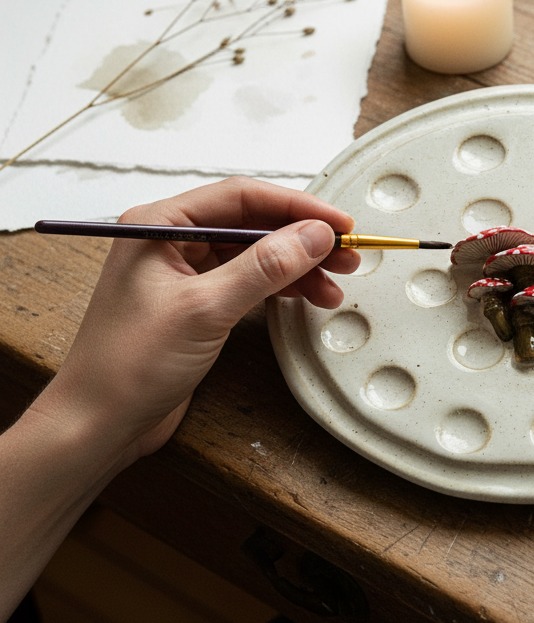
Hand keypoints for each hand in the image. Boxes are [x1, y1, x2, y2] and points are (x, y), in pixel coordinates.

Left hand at [37, 176, 358, 464]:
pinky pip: (249, 280)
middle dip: (302, 238)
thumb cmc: (128, 366)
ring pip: (256, 253)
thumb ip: (264, 267)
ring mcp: (185, 272)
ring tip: (335, 284)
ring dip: (298, 266)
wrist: (98, 426)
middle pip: (253, 223)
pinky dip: (281, 287)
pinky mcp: (197, 302)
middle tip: (346, 255)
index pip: (241, 196)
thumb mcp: (205, 309)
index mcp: (160, 224)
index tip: (338, 224)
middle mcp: (171, 241)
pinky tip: (308, 298)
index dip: (296, 206)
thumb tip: (315, 235)